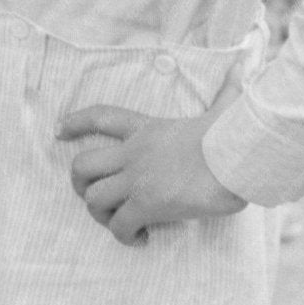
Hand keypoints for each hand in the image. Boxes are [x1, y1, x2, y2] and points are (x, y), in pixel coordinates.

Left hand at [56, 103, 245, 246]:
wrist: (240, 156)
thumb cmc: (236, 134)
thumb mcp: (225, 108)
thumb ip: (228, 91)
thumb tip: (246, 65)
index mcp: (148, 127)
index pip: (101, 117)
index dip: (75, 122)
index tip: (58, 131)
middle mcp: (135, 152)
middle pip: (82, 165)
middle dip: (78, 184)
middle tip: (92, 197)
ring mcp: (138, 178)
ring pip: (93, 198)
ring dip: (101, 215)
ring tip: (120, 223)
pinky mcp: (148, 203)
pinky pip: (119, 225)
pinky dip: (124, 236)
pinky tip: (141, 239)